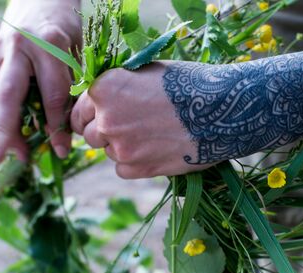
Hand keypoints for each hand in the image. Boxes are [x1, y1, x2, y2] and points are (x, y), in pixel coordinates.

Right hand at [0, 0, 80, 165]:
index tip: (60, 150)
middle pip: (8, 96)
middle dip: (4, 132)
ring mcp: (1, 49)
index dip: (56, 126)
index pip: (51, 95)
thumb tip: (67, 131)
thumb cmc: (69, 25)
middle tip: (0, 160)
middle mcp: (19, 47)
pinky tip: (8, 129)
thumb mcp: (79, 53)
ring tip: (9, 152)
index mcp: (48, 45)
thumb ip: (72, 87)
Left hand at [70, 62, 211, 178]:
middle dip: (103, 131)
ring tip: (148, 136)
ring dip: (120, 146)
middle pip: (89, 133)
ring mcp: (120, 147)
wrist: (222, 111)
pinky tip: (155, 150)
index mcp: (104, 89)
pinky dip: (134, 163)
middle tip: (129, 127)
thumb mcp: (147, 72)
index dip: (92, 112)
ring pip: (106, 152)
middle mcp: (106, 119)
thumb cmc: (189, 84)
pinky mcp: (137, 169)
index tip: (103, 115)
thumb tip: (104, 96)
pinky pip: (122, 169)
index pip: (79, 108)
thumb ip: (119, 85)